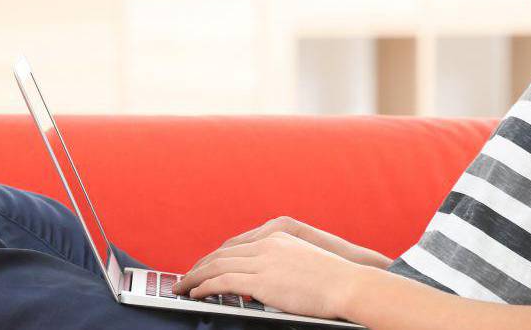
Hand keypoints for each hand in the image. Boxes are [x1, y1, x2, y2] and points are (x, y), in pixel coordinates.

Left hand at [188, 216, 391, 272]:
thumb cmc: (333, 281)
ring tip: (181, 288)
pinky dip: (204, 287)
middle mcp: (266, 245)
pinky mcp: (262, 279)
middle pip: (221, 254)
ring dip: (194, 278)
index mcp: (276, 238)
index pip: (234, 247)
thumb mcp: (302, 264)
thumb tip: (261, 282)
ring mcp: (263, 261)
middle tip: (183, 279)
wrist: (349, 283)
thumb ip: (279, 266)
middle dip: (198, 267)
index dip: (213, 258)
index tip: (201, 268)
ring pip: (216, 266)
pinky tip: (194, 294)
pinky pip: (223, 281)